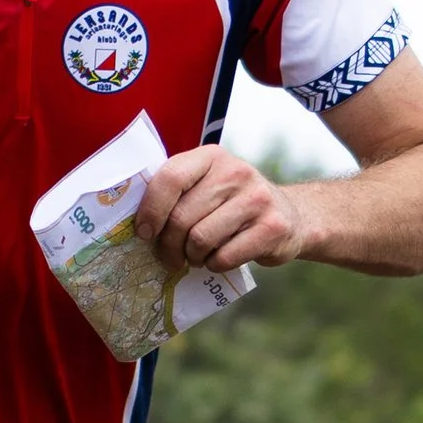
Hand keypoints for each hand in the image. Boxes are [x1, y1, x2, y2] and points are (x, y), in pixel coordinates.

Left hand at [135, 146, 309, 275]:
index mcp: (211, 157)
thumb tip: (133, 221)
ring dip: (192, 257)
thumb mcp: (206, 185)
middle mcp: (236, 171)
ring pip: (199, 240)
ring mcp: (257, 198)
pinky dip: (215, 265)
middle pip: (181, 217)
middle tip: (170, 257)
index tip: (143, 233)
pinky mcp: (272, 227)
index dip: (150, 210)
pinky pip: (224, 257)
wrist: (289, 218)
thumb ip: (176, 192)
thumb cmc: (231, 206)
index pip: (169, 178)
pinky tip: (219, 258)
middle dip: (168, 246)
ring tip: (197, 256)